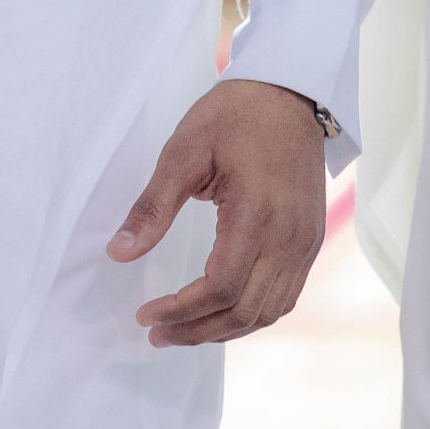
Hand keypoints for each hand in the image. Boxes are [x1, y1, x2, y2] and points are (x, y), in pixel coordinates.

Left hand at [106, 79, 327, 347]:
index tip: (145, 316)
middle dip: (197, 331)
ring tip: (183, 331)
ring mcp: (305, 243)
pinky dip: (252, 315)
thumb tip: (119, 253)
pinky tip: (221, 313)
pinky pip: (285, 296)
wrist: (290, 94)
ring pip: (268, 311)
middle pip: (245, 311)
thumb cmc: (234, 115)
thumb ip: (153, 206)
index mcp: (256, 213)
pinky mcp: (310, 241)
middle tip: (156, 334)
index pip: (220, 286)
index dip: (181, 310)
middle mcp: (289, 238)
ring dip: (225, 330)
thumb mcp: (183, 150)